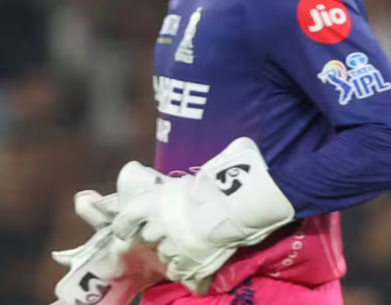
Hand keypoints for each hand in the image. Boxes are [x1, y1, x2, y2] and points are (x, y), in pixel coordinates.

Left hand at [111, 138, 294, 294]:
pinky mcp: (187, 261)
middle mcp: (159, 224)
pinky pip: (179, 269)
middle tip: (172, 229)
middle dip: (158, 234)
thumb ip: (202, 170)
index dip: (125, 225)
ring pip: (164, 253)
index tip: (127, 229)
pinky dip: (184, 266)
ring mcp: (172, 245)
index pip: (127, 217)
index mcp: (155, 201)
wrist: (237, 206)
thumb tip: (230, 149)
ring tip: (187, 244)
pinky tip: (193, 261)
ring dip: (172, 249)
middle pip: (148, 236)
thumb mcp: (208, 168)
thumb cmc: (222, 181)